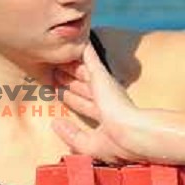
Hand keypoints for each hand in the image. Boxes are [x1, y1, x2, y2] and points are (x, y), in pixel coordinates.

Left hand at [51, 41, 151, 164]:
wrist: (131, 133)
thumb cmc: (115, 143)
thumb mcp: (89, 145)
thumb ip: (71, 135)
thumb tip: (55, 124)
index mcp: (105, 116)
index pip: (83, 104)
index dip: (70, 98)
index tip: (57, 92)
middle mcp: (105, 99)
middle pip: (81, 86)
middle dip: (68, 80)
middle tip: (53, 71)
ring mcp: (103, 86)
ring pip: (83, 72)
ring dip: (71, 65)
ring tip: (58, 57)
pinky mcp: (101, 75)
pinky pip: (90, 57)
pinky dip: (85, 49)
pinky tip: (79, 40)